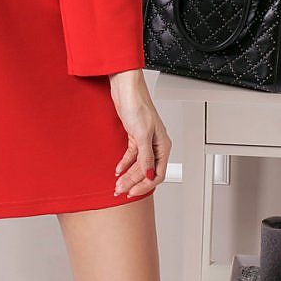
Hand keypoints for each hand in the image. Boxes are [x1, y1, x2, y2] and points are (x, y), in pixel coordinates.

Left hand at [110, 69, 170, 198]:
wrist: (125, 89)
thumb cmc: (138, 105)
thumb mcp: (142, 135)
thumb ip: (146, 157)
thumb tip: (149, 175)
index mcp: (163, 145)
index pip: (157, 173)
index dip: (144, 185)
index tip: (132, 192)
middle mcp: (156, 145)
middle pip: (146, 171)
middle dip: (133, 182)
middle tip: (120, 190)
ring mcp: (145, 141)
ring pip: (138, 165)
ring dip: (127, 175)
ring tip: (117, 183)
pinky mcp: (134, 136)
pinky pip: (131, 155)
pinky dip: (124, 163)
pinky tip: (118, 169)